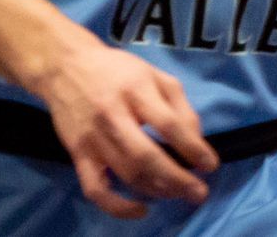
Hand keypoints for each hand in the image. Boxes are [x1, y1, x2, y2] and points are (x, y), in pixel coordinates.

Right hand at [33, 38, 217, 217]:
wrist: (65, 67)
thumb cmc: (118, 71)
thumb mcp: (154, 75)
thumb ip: (179, 105)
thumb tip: (196, 141)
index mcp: (136, 90)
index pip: (168, 125)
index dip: (193, 148)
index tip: (210, 165)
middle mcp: (112, 115)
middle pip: (146, 156)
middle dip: (177, 179)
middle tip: (199, 193)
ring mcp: (92, 138)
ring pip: (126, 174)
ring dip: (157, 190)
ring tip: (179, 194)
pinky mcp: (78, 154)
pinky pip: (95, 189)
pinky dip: (117, 206)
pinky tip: (141, 209)